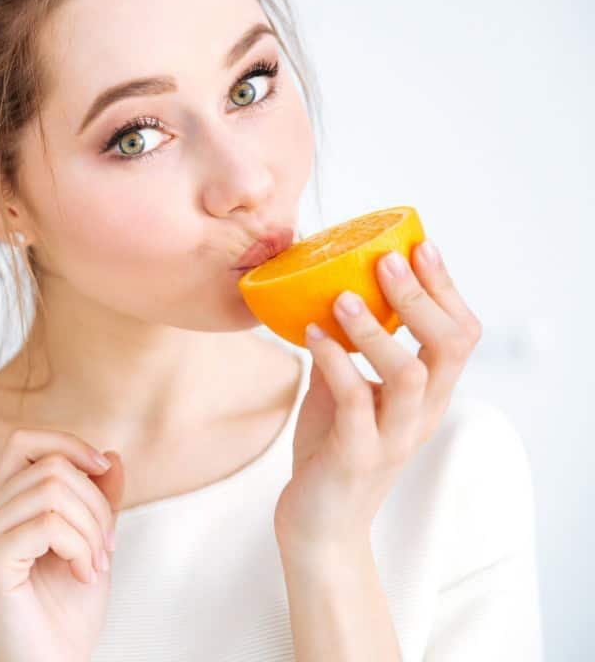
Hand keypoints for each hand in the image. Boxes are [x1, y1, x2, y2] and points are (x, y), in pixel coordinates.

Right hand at [0, 428, 124, 661]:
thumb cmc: (65, 613)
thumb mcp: (92, 541)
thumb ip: (98, 498)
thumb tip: (111, 455)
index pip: (27, 441)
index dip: (70, 444)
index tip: (104, 470)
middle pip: (51, 466)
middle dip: (96, 503)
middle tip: (106, 549)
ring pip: (54, 491)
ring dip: (92, 529)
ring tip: (94, 564)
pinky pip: (49, 525)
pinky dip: (80, 547)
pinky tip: (82, 574)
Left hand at [274, 239, 482, 558]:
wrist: (318, 526)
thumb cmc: (331, 453)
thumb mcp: (341, 393)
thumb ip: (345, 353)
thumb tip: (324, 298)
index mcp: (427, 396)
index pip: (459, 334)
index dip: (445, 288)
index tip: (420, 245)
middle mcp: (421, 414)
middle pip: (449, 347)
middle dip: (420, 297)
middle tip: (385, 259)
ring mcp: (393, 437)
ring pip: (409, 374)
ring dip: (376, 330)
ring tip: (340, 297)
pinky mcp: (357, 456)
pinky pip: (355, 402)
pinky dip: (335, 363)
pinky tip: (312, 336)